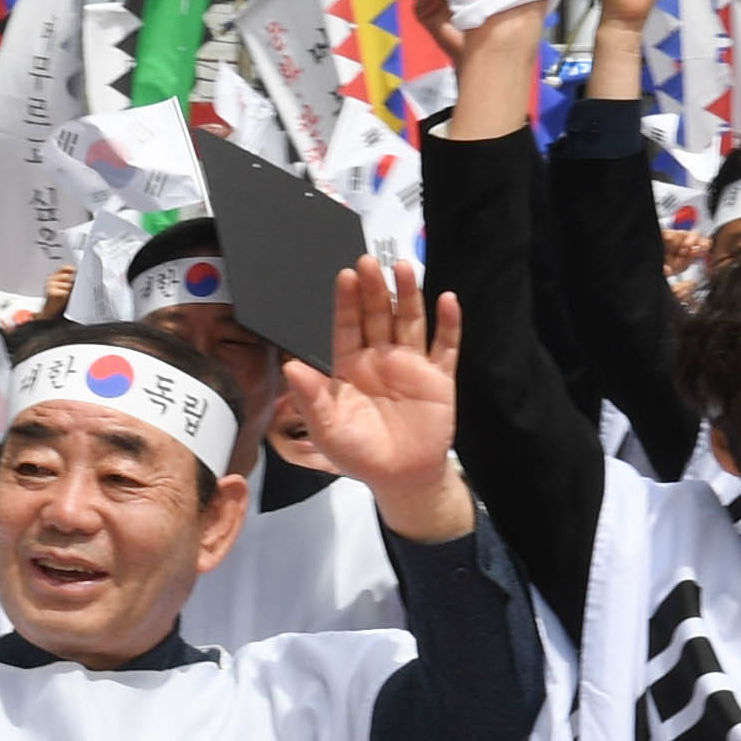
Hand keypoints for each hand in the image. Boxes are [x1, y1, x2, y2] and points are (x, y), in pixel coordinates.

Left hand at [274, 260, 469, 531]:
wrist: (400, 478)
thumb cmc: (358, 453)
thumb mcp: (327, 429)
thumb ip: (311, 397)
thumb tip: (290, 367)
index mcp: (349, 366)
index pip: (346, 325)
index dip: (346, 302)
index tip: (345, 276)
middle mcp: (379, 357)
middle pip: (377, 315)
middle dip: (374, 289)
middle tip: (369, 262)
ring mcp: (410, 364)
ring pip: (410, 321)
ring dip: (408, 295)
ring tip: (403, 267)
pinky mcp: (439, 377)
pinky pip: (446, 346)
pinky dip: (449, 323)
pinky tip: (448, 300)